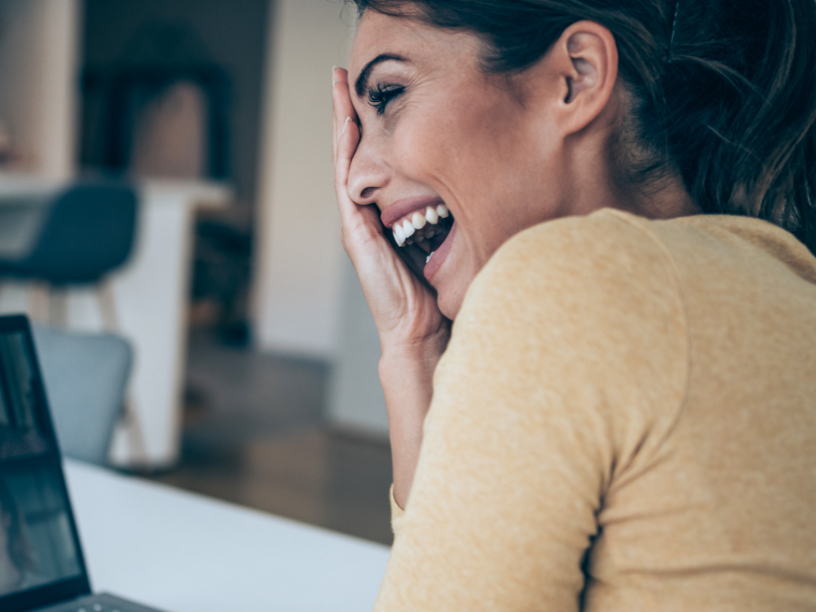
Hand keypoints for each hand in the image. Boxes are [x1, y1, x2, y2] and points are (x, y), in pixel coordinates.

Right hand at [331, 67, 448, 353]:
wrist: (421, 330)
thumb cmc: (436, 292)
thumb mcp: (446, 241)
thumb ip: (447, 216)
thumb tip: (477, 185)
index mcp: (385, 214)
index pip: (374, 159)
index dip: (368, 125)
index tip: (368, 93)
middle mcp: (367, 214)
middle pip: (353, 152)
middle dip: (347, 113)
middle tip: (342, 76)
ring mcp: (358, 222)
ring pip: (345, 160)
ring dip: (340, 124)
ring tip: (338, 89)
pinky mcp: (357, 233)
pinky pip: (348, 183)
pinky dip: (346, 154)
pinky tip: (348, 128)